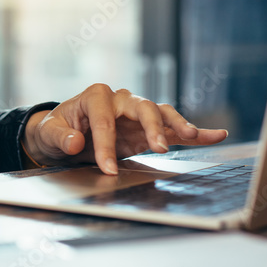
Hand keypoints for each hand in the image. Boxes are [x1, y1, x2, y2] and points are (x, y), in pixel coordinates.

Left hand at [22, 83, 227, 174]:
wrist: (64, 133)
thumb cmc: (57, 129)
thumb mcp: (49, 133)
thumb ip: (60, 136)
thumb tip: (75, 141)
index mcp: (96, 97)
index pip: (105, 121)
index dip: (105, 145)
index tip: (108, 169)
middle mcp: (121, 100)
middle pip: (142, 108)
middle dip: (151, 127)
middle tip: (157, 149)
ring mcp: (137, 114)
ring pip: (162, 114)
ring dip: (177, 125)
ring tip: (191, 136)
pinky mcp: (149, 130)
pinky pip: (174, 130)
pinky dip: (195, 133)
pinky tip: (217, 135)